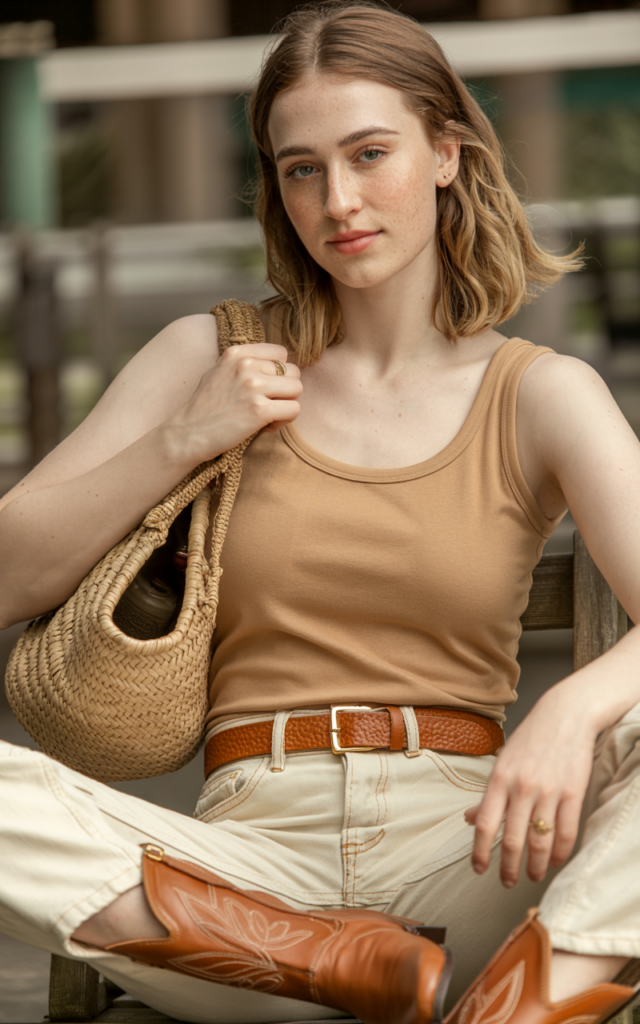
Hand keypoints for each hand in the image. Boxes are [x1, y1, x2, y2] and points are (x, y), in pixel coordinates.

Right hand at [168, 343, 301, 462]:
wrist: (187, 434)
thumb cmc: (204, 408)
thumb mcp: (218, 372)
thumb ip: (243, 363)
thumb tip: (275, 361)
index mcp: (236, 353)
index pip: (281, 353)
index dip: (279, 374)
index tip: (264, 389)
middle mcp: (245, 365)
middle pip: (293, 372)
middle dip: (284, 391)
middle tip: (266, 406)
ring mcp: (252, 386)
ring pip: (297, 389)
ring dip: (286, 406)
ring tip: (266, 416)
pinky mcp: (259, 409)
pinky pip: (294, 409)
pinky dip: (283, 421)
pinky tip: (265, 426)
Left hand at [465, 684, 596, 886]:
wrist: (565, 716)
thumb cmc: (530, 739)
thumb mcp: (502, 761)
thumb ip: (488, 793)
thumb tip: (468, 818)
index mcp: (500, 779)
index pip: (484, 824)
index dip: (480, 851)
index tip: (479, 869)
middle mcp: (522, 787)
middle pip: (511, 839)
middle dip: (507, 867)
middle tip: (506, 882)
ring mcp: (548, 791)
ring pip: (540, 841)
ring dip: (536, 865)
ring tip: (533, 876)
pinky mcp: (573, 793)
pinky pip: (566, 832)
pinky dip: (560, 852)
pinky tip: (556, 861)